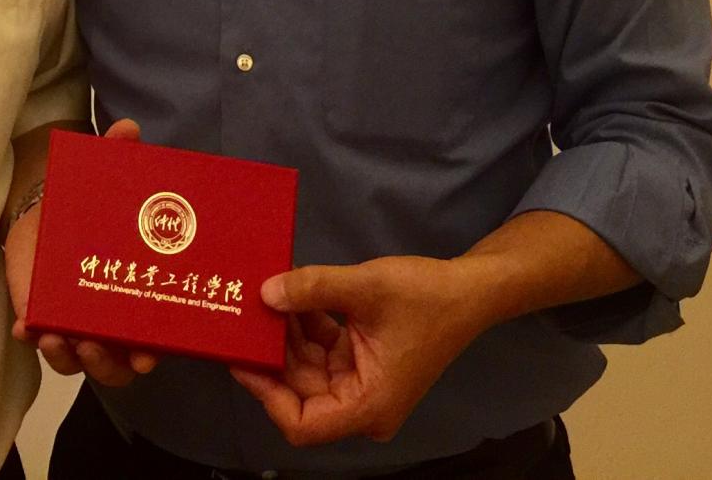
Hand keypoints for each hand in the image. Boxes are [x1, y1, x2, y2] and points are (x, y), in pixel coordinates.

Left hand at [7, 117, 159, 387]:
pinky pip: (39, 338)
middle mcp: (108, 318)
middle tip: (92, 344)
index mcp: (135, 294)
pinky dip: (33, 337)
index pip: (150, 338)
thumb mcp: (103, 178)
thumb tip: (128, 128)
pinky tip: (25, 327)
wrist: (45, 204)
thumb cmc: (87, 201)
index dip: (150, 352)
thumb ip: (116, 154)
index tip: (146, 356)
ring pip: (75, 360)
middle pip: (114, 364)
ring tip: (55, 338)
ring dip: (67, 357)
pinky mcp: (41, 315)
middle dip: (105, 363)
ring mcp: (73, 321)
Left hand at [229, 254, 488, 446]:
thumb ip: (313, 290)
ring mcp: (361, 385)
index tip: (242, 359)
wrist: (469, 290)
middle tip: (244, 315)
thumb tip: (265, 292)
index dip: (267, 395)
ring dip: (287, 334)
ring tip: (266, 294)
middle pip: (300, 391)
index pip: (302, 424)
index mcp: (367, 405)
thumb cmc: (425, 297)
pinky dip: (306, 325)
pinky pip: (322, 352)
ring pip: (307, 368)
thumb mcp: (366, 287)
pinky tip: (291, 294)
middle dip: (273, 353)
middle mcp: (362, 405)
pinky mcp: (361, 364)